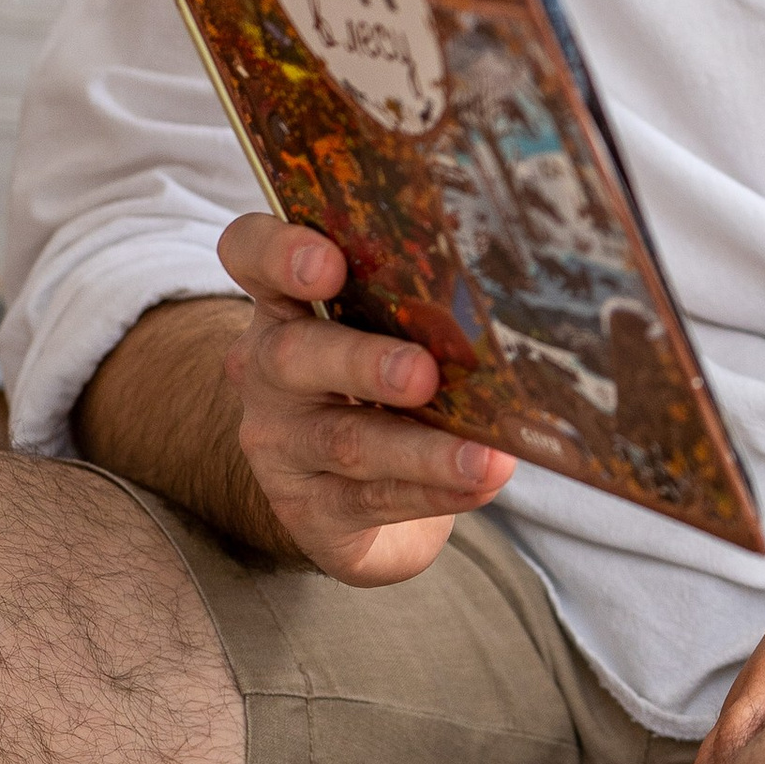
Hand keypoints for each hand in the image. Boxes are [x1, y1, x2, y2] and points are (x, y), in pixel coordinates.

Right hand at [215, 213, 512, 585]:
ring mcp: (281, 443)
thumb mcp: (390, 329)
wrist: (354, 496)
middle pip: (293, 355)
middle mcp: (268, 368)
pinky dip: (434, 493)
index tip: (327, 264)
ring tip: (487, 457)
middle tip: (423, 374)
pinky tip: (481, 484)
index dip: (278, 253)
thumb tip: (513, 290)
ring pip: (346, 441)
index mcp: (286, 302)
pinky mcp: (309, 509)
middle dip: (362, 362)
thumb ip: (421, 300)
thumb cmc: (385, 382)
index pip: (251, 255)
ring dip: (423, 450)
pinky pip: (373, 500)